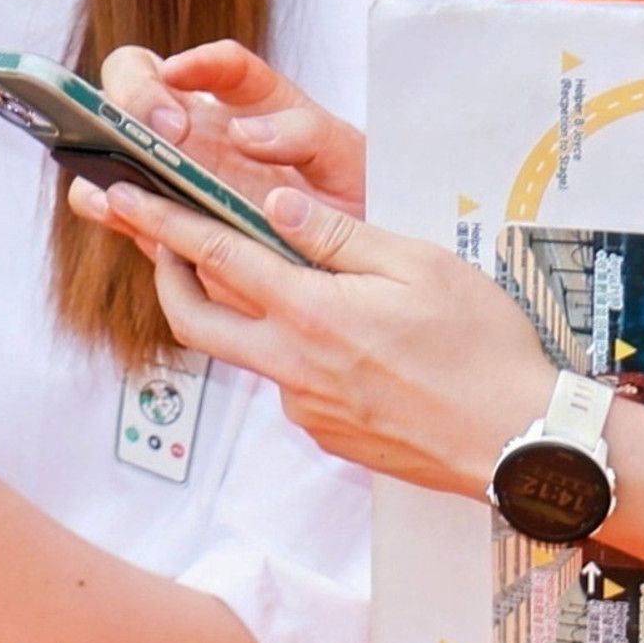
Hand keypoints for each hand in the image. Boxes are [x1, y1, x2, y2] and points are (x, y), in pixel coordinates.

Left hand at [71, 175, 558, 496]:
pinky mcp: (328, 434)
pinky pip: (288, 383)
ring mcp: (307, 408)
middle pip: (195, 320)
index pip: (214, 256)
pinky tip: (338, 339)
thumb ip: (339, 235)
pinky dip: (290, 352)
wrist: (525, 445)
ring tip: (267, 280)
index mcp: (311, 314)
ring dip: (238, 315)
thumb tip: (275, 203)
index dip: (158, 222)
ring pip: (246, 352)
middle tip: (157, 242)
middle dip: (164, 276)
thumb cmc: (485, 350)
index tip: (118, 197)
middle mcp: (293, 366)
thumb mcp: (421, 267)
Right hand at [97, 38, 365, 215]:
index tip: (182, 75)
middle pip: (142, 76)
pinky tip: (110, 206)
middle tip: (164, 130)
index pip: (223, 65)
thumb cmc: (354, 215)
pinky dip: (100, 199)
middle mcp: (207, 129)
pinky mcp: (159, 218)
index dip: (199, 61)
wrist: (350, 283)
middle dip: (137, 92)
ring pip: (113, 135)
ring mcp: (175, 171)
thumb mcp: (348, 165)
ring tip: (123, 169)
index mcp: (258, 106)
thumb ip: (306, 134)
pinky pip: (112, 199)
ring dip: (105, 142)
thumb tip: (243, 132)